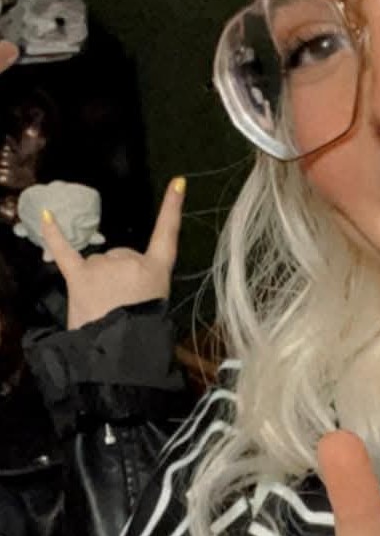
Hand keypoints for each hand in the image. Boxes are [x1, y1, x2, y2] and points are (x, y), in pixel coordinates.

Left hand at [42, 177, 184, 329]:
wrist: (119, 353)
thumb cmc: (143, 336)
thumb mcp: (157, 306)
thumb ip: (143, 287)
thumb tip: (125, 287)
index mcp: (156, 269)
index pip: (167, 233)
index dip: (172, 207)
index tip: (177, 182)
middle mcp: (131, 260)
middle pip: (121, 257)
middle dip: (118, 279)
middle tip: (119, 308)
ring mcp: (104, 266)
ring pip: (98, 263)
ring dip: (98, 282)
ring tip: (102, 311)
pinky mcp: (80, 277)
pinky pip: (65, 251)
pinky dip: (53, 234)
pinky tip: (46, 215)